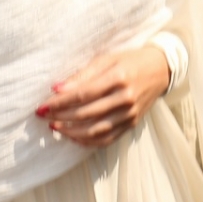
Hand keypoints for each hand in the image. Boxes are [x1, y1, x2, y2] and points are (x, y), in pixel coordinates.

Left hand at [36, 43, 170, 147]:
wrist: (160, 70)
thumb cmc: (129, 61)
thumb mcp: (107, 59)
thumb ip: (82, 75)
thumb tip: (56, 88)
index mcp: (118, 77)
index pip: (83, 94)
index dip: (60, 102)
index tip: (42, 105)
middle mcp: (125, 98)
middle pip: (87, 113)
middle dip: (61, 116)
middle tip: (43, 116)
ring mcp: (130, 114)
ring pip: (96, 130)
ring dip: (71, 131)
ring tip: (55, 127)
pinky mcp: (132, 124)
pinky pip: (107, 139)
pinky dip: (88, 141)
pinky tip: (73, 137)